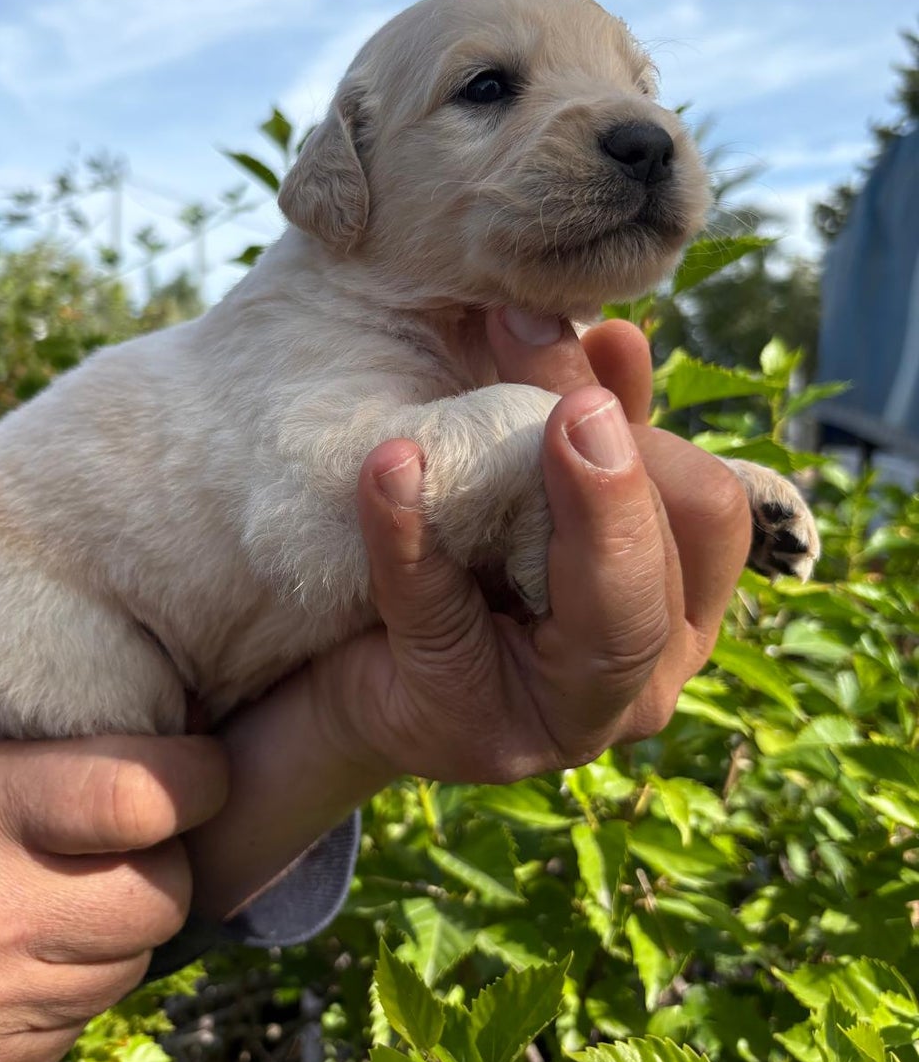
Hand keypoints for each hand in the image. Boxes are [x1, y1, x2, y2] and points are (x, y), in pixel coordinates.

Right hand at [0, 734, 226, 1061]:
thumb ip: (82, 745)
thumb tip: (205, 739)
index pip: (141, 799)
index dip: (196, 781)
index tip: (202, 772)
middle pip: (162, 896)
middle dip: (161, 864)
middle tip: (122, 847)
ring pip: (135, 965)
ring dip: (118, 930)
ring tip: (58, 899)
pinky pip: (90, 1019)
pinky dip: (76, 984)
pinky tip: (25, 954)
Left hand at [185, 314, 749, 921]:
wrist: (350, 669)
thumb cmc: (460, 566)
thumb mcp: (528, 487)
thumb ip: (586, 420)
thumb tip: (617, 334)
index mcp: (680, 607)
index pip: (712, 512)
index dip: (650, 431)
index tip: (597, 337)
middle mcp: (648, 679)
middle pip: (666, 547)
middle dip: (602, 449)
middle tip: (525, 344)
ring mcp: (568, 721)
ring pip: (600, 606)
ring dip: (527, 483)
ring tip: (467, 399)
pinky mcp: (469, 728)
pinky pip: (442, 613)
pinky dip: (409, 533)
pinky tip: (388, 467)